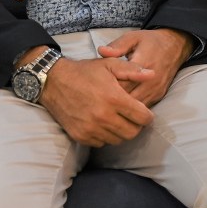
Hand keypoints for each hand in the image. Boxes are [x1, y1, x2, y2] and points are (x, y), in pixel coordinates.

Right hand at [39, 57, 155, 146]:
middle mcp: (103, 116)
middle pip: (132, 133)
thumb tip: (152, 74)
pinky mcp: (80, 136)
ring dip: (121, 132)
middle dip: (136, 126)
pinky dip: (105, 136)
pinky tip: (103, 124)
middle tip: (132, 117)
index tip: (144, 112)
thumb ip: (133, 70)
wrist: (54, 82)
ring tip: (117, 119)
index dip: (147, 116)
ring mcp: (91, 128)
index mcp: (114, 98)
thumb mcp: (110, 64)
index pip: (142, 118)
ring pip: (118, 140)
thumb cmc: (85, 72)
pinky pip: (101, 143)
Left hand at [98, 29, 194, 106]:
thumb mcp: (133, 37)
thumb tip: (101, 51)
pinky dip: (132, 109)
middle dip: (113, 100)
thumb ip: (117, 45)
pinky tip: (122, 106)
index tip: (98, 87)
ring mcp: (156, 90)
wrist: (175, 46)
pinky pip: (143, 107)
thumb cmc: (151, 41)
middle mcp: (151, 80)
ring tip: (108, 104)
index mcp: (143, 64)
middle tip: (100, 99)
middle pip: (128, 98)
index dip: (108, 87)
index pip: (122, 82)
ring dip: (123, 107)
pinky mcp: (159, 95)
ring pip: (136, 106)